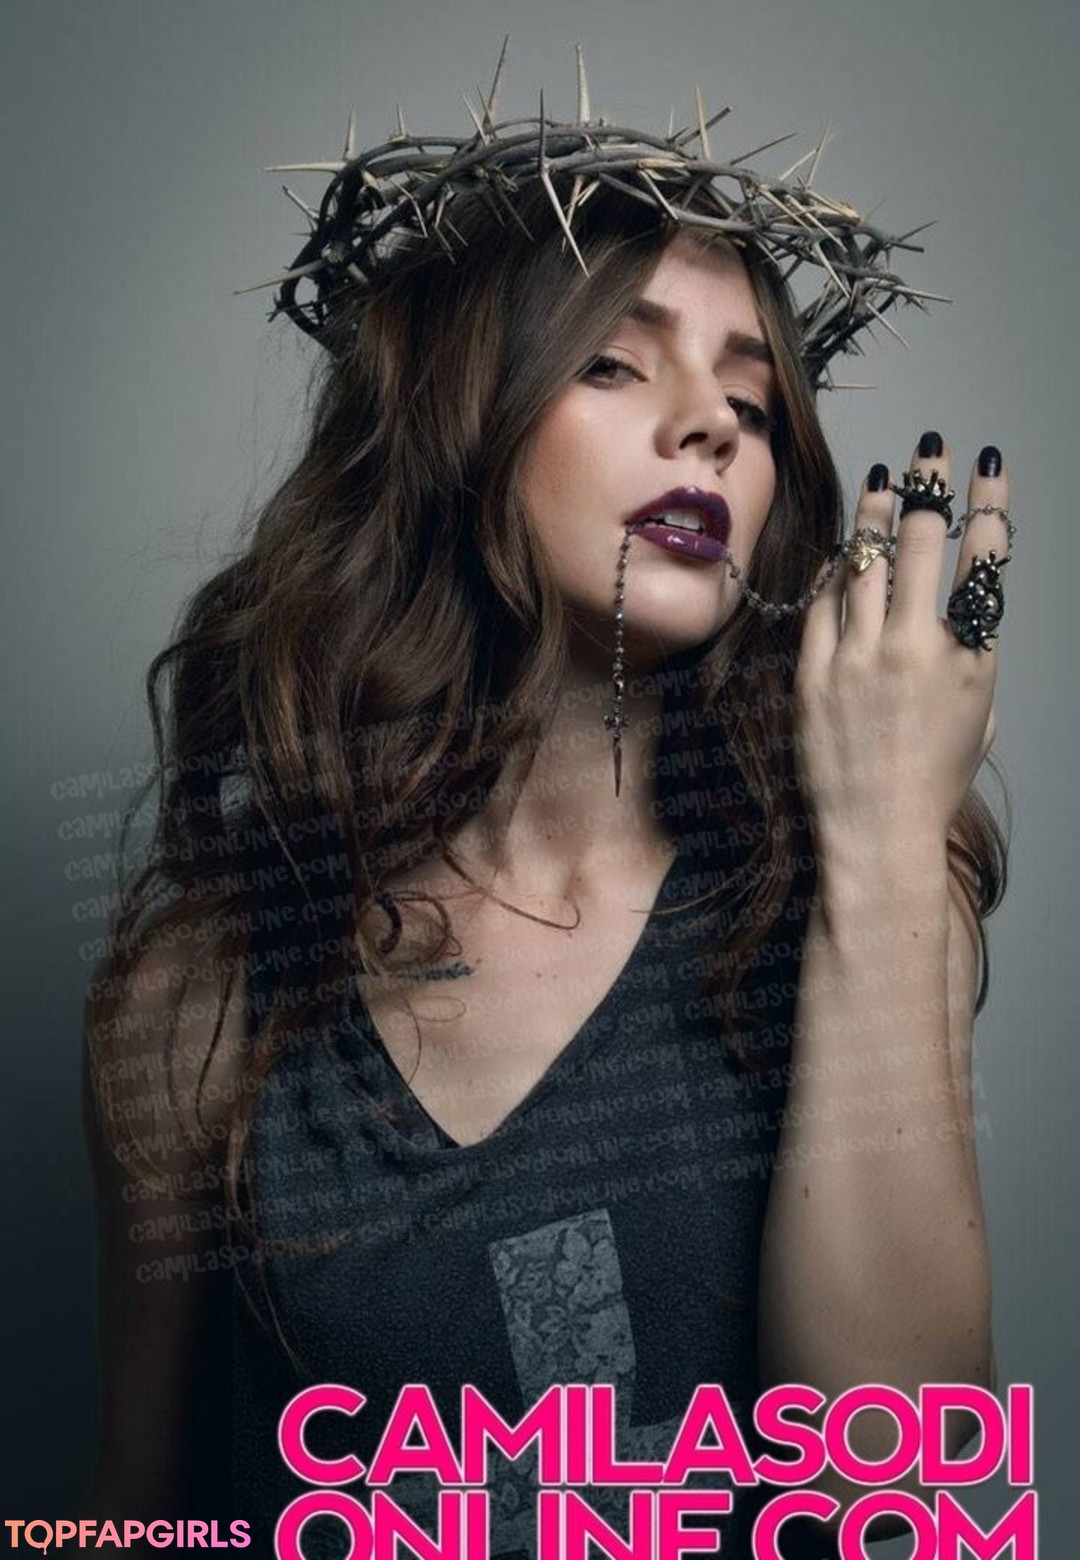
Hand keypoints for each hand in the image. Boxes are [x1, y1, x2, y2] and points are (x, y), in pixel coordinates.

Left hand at [793, 433, 1009, 859]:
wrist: (879, 831)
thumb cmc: (934, 776)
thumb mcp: (976, 709)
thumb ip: (969, 649)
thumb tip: (954, 600)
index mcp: (970, 656)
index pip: (983, 559)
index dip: (988, 502)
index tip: (987, 464)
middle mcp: (916, 648)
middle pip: (923, 543)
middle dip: (929, 485)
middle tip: (929, 451)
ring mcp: (859, 658)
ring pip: (868, 561)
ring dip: (879, 514)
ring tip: (884, 482)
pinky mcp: (814, 673)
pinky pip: (824, 601)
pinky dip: (837, 570)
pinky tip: (844, 551)